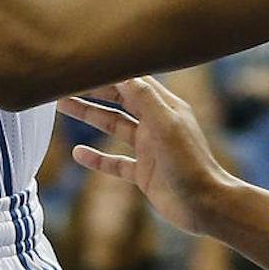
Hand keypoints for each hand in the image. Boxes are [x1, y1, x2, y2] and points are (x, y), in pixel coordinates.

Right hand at [58, 77, 223, 237]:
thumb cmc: (190, 164)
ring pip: (114, 127)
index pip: (134, 82)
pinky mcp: (144, 173)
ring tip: (63, 106)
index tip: (86, 63)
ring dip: (90, 116)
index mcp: (165, 108)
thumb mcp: (166, 125)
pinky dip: (96, 158)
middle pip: (120, 101)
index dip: (110, 72)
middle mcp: (157, 124)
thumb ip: (145, 98)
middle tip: (66, 81)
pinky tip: (78, 153)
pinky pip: (115, 162)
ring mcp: (149, 148)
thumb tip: (123, 72)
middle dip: (94, 90)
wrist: (205, 206)